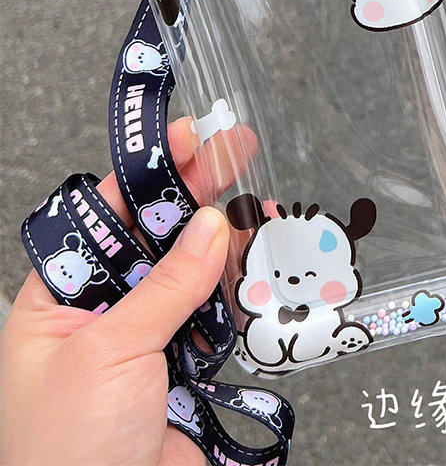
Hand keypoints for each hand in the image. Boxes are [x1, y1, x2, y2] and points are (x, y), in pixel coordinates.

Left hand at [0, 118, 255, 465]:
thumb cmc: (65, 452)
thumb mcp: (109, 351)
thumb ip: (166, 285)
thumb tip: (210, 225)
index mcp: (60, 302)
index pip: (105, 218)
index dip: (147, 174)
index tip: (187, 136)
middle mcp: (103, 314)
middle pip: (156, 237)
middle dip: (196, 193)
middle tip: (236, 148)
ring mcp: (146, 341)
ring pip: (193, 272)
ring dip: (227, 238)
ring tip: (259, 201)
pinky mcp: (185, 369)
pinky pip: (216, 315)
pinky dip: (241, 288)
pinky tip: (260, 260)